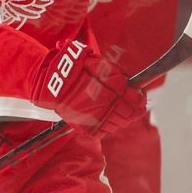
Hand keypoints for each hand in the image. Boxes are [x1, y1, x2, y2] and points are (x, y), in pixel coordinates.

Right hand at [31, 40, 146, 137]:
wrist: (51, 83)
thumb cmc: (73, 69)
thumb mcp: (94, 62)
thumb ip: (113, 71)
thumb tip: (129, 80)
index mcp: (106, 89)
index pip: (131, 97)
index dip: (138, 96)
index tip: (140, 94)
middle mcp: (102, 106)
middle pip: (128, 112)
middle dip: (135, 108)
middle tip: (138, 103)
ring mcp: (94, 119)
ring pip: (119, 123)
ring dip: (126, 117)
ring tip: (129, 111)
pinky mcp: (86, 127)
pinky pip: (105, 130)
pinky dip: (111, 125)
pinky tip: (113, 119)